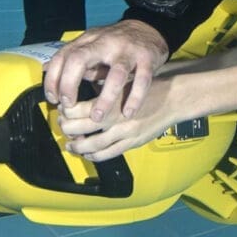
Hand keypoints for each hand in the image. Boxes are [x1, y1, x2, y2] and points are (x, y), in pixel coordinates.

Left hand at [43, 19, 168, 121]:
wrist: (148, 28)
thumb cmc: (115, 45)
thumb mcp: (92, 48)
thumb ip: (75, 61)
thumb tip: (50, 75)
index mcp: (88, 41)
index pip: (62, 56)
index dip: (53, 79)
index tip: (53, 100)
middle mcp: (105, 43)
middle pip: (80, 59)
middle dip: (69, 84)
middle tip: (69, 106)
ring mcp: (127, 50)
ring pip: (116, 74)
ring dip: (105, 99)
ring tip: (98, 118)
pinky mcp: (147, 58)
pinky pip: (142, 80)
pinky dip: (134, 98)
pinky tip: (128, 113)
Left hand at [58, 77, 176, 161]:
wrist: (174, 98)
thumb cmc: (150, 86)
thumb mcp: (125, 80)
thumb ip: (105, 85)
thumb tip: (83, 85)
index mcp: (110, 98)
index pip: (76, 108)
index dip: (65, 110)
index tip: (62, 108)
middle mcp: (114, 117)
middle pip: (78, 127)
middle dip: (66, 128)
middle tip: (63, 126)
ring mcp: (123, 132)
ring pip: (92, 145)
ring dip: (77, 146)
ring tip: (71, 145)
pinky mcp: (132, 143)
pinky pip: (108, 153)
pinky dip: (95, 156)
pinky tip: (89, 153)